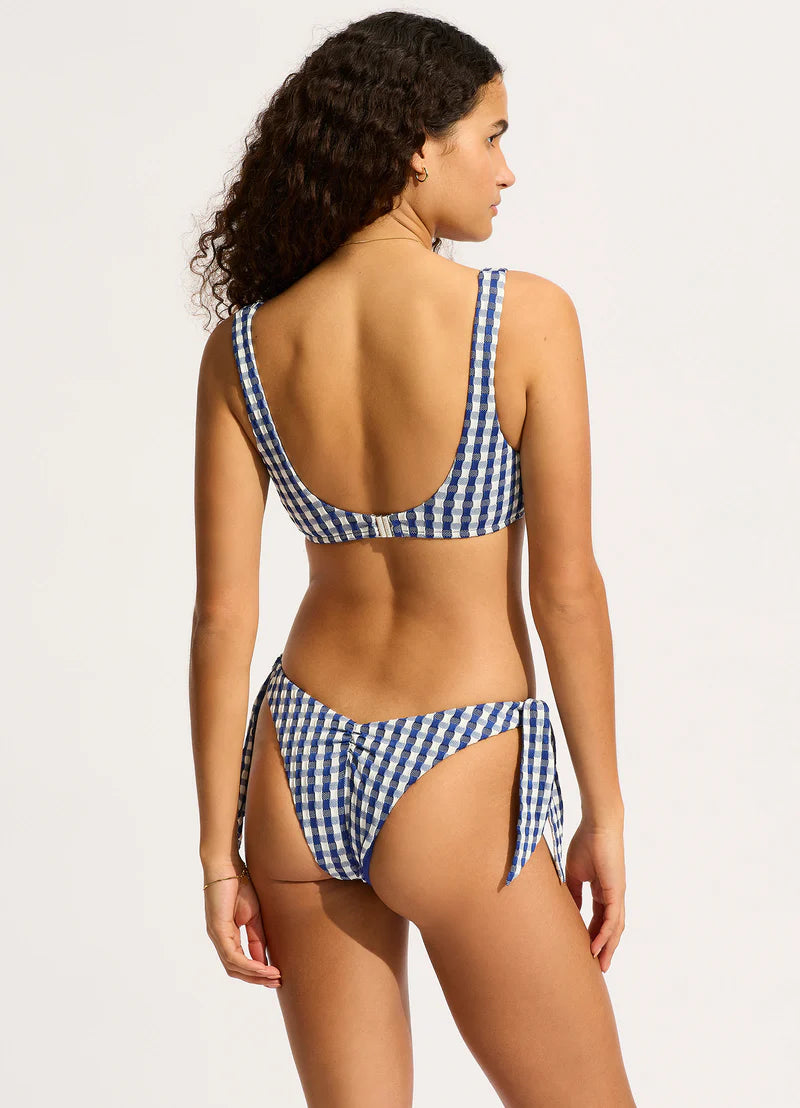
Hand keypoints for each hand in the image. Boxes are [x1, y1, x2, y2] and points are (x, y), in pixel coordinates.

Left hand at [203, 862, 281, 987]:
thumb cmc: (239, 885)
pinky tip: (264, 968)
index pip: (240, 962)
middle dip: (257, 979)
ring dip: (255, 975)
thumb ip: (256, 938)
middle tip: (277, 982)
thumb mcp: (253, 916)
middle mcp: (219, 939)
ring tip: (274, 976)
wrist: (227, 865)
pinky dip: (249, 965)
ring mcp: (217, 936)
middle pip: (235, 970)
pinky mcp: (218, 931)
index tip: (277, 976)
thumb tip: (263, 960)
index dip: (257, 972)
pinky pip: (233, 956)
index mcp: (226, 935)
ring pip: (234, 967)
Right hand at [565, 817, 625, 972]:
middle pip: (611, 929)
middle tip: (598, 967)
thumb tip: (569, 911)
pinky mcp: (617, 892)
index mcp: (603, 891)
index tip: (586, 951)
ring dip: (608, 948)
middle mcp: (613, 896)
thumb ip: (574, 892)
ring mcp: (617, 895)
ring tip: (600, 965)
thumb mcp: (575, 873)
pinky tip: (597, 946)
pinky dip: (606, 934)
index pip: (599, 919)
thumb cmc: (586, 843)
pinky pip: (612, 919)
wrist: (598, 826)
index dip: (594, 935)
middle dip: (605, 948)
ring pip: (615, 928)